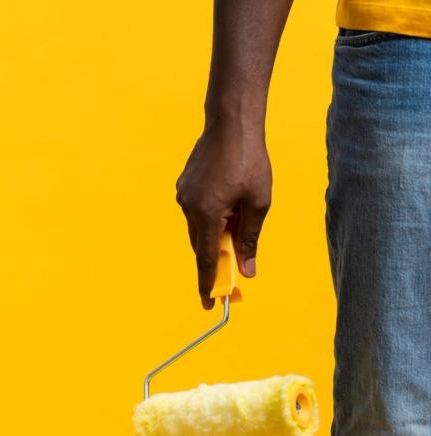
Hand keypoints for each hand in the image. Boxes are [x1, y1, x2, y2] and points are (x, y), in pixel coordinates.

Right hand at [176, 117, 271, 308]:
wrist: (231, 123)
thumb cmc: (249, 160)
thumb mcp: (258, 203)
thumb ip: (250, 238)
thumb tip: (248, 269)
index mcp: (207, 214)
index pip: (206, 259)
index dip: (208, 284)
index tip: (209, 304)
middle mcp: (188, 207)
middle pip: (201, 245)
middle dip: (215, 260)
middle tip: (232, 274)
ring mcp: (183, 195)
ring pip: (198, 228)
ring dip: (214, 236)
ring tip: (236, 227)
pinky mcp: (184, 185)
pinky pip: (195, 212)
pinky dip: (209, 219)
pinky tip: (227, 208)